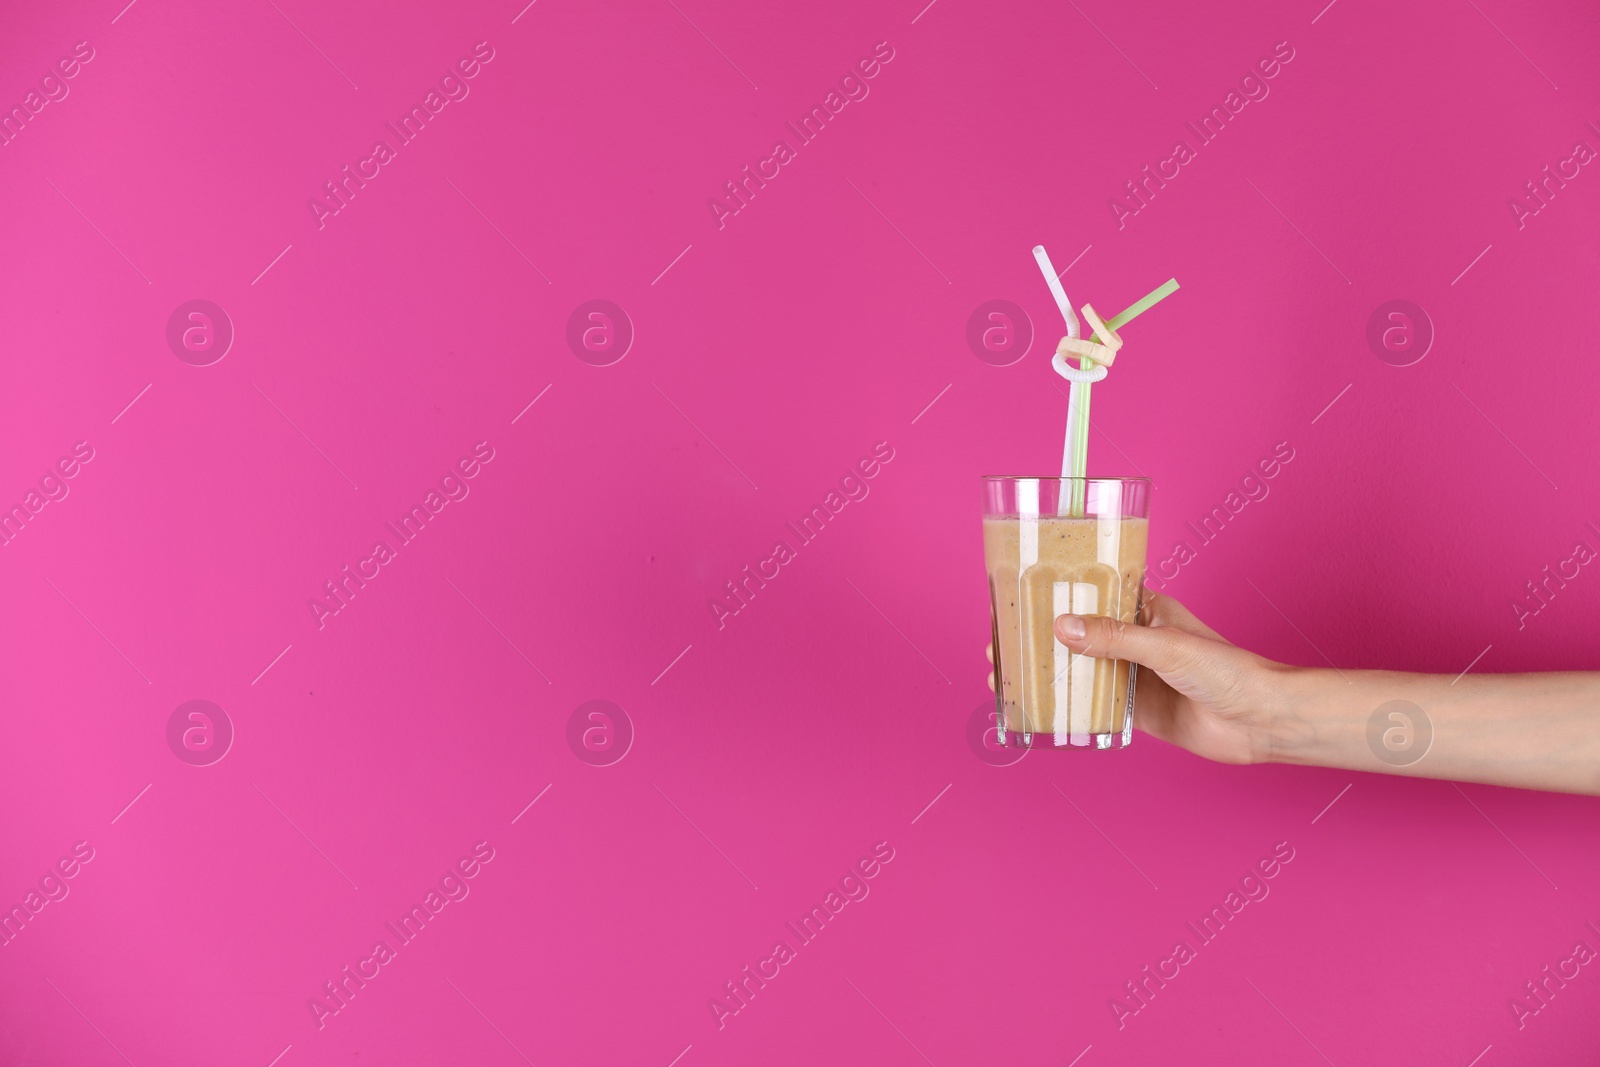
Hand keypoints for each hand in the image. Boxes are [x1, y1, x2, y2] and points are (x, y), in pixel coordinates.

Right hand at [988, 592, 1289, 764]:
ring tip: (1005, 678)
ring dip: (1044, 673)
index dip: (1051, 597)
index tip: (1016, 602)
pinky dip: (1062, 705)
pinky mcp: (1133, 709)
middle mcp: (1133, 639)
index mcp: (1143, 609)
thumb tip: (1062, 627)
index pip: (1089, 594)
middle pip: (1074, 634)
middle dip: (1036, 639)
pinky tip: (1036, 708)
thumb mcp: (1165, 647)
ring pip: (1077, 669)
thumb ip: (1114, 638)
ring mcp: (1132, 674)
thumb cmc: (1228, 670)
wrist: (1260, 721)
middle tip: (999, 648)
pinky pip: (1090, 704)